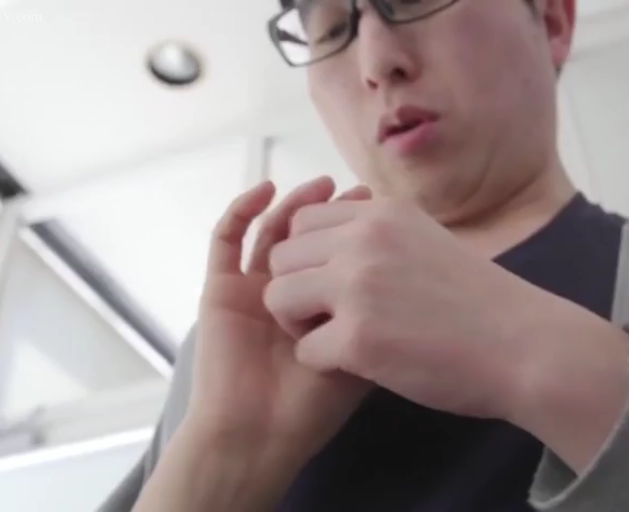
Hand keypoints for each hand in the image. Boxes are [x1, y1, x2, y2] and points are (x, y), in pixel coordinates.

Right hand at [187, 176, 372, 467]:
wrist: (260, 436)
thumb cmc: (313, 407)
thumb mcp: (363, 358)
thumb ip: (377, 317)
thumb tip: (408, 270)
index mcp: (321, 309)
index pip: (339, 255)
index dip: (359, 230)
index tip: (387, 210)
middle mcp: (290, 294)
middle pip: (309, 237)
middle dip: (334, 212)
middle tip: (361, 194)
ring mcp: (253, 289)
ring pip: (273, 231)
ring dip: (297, 205)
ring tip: (324, 184)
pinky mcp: (221, 290)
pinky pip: (225, 241)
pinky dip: (242, 211)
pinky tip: (266, 189)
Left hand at [263, 197, 558, 420]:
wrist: (525, 346)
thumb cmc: (482, 303)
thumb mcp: (429, 242)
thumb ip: (382, 237)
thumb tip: (336, 242)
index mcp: (382, 213)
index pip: (303, 222)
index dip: (309, 257)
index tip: (333, 283)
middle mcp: (364, 239)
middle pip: (281, 258)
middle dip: (296, 290)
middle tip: (330, 316)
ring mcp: (358, 286)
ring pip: (278, 298)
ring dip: (299, 324)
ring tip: (338, 339)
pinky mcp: (358, 337)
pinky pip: (304, 349)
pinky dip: (325, 363)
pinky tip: (361, 364)